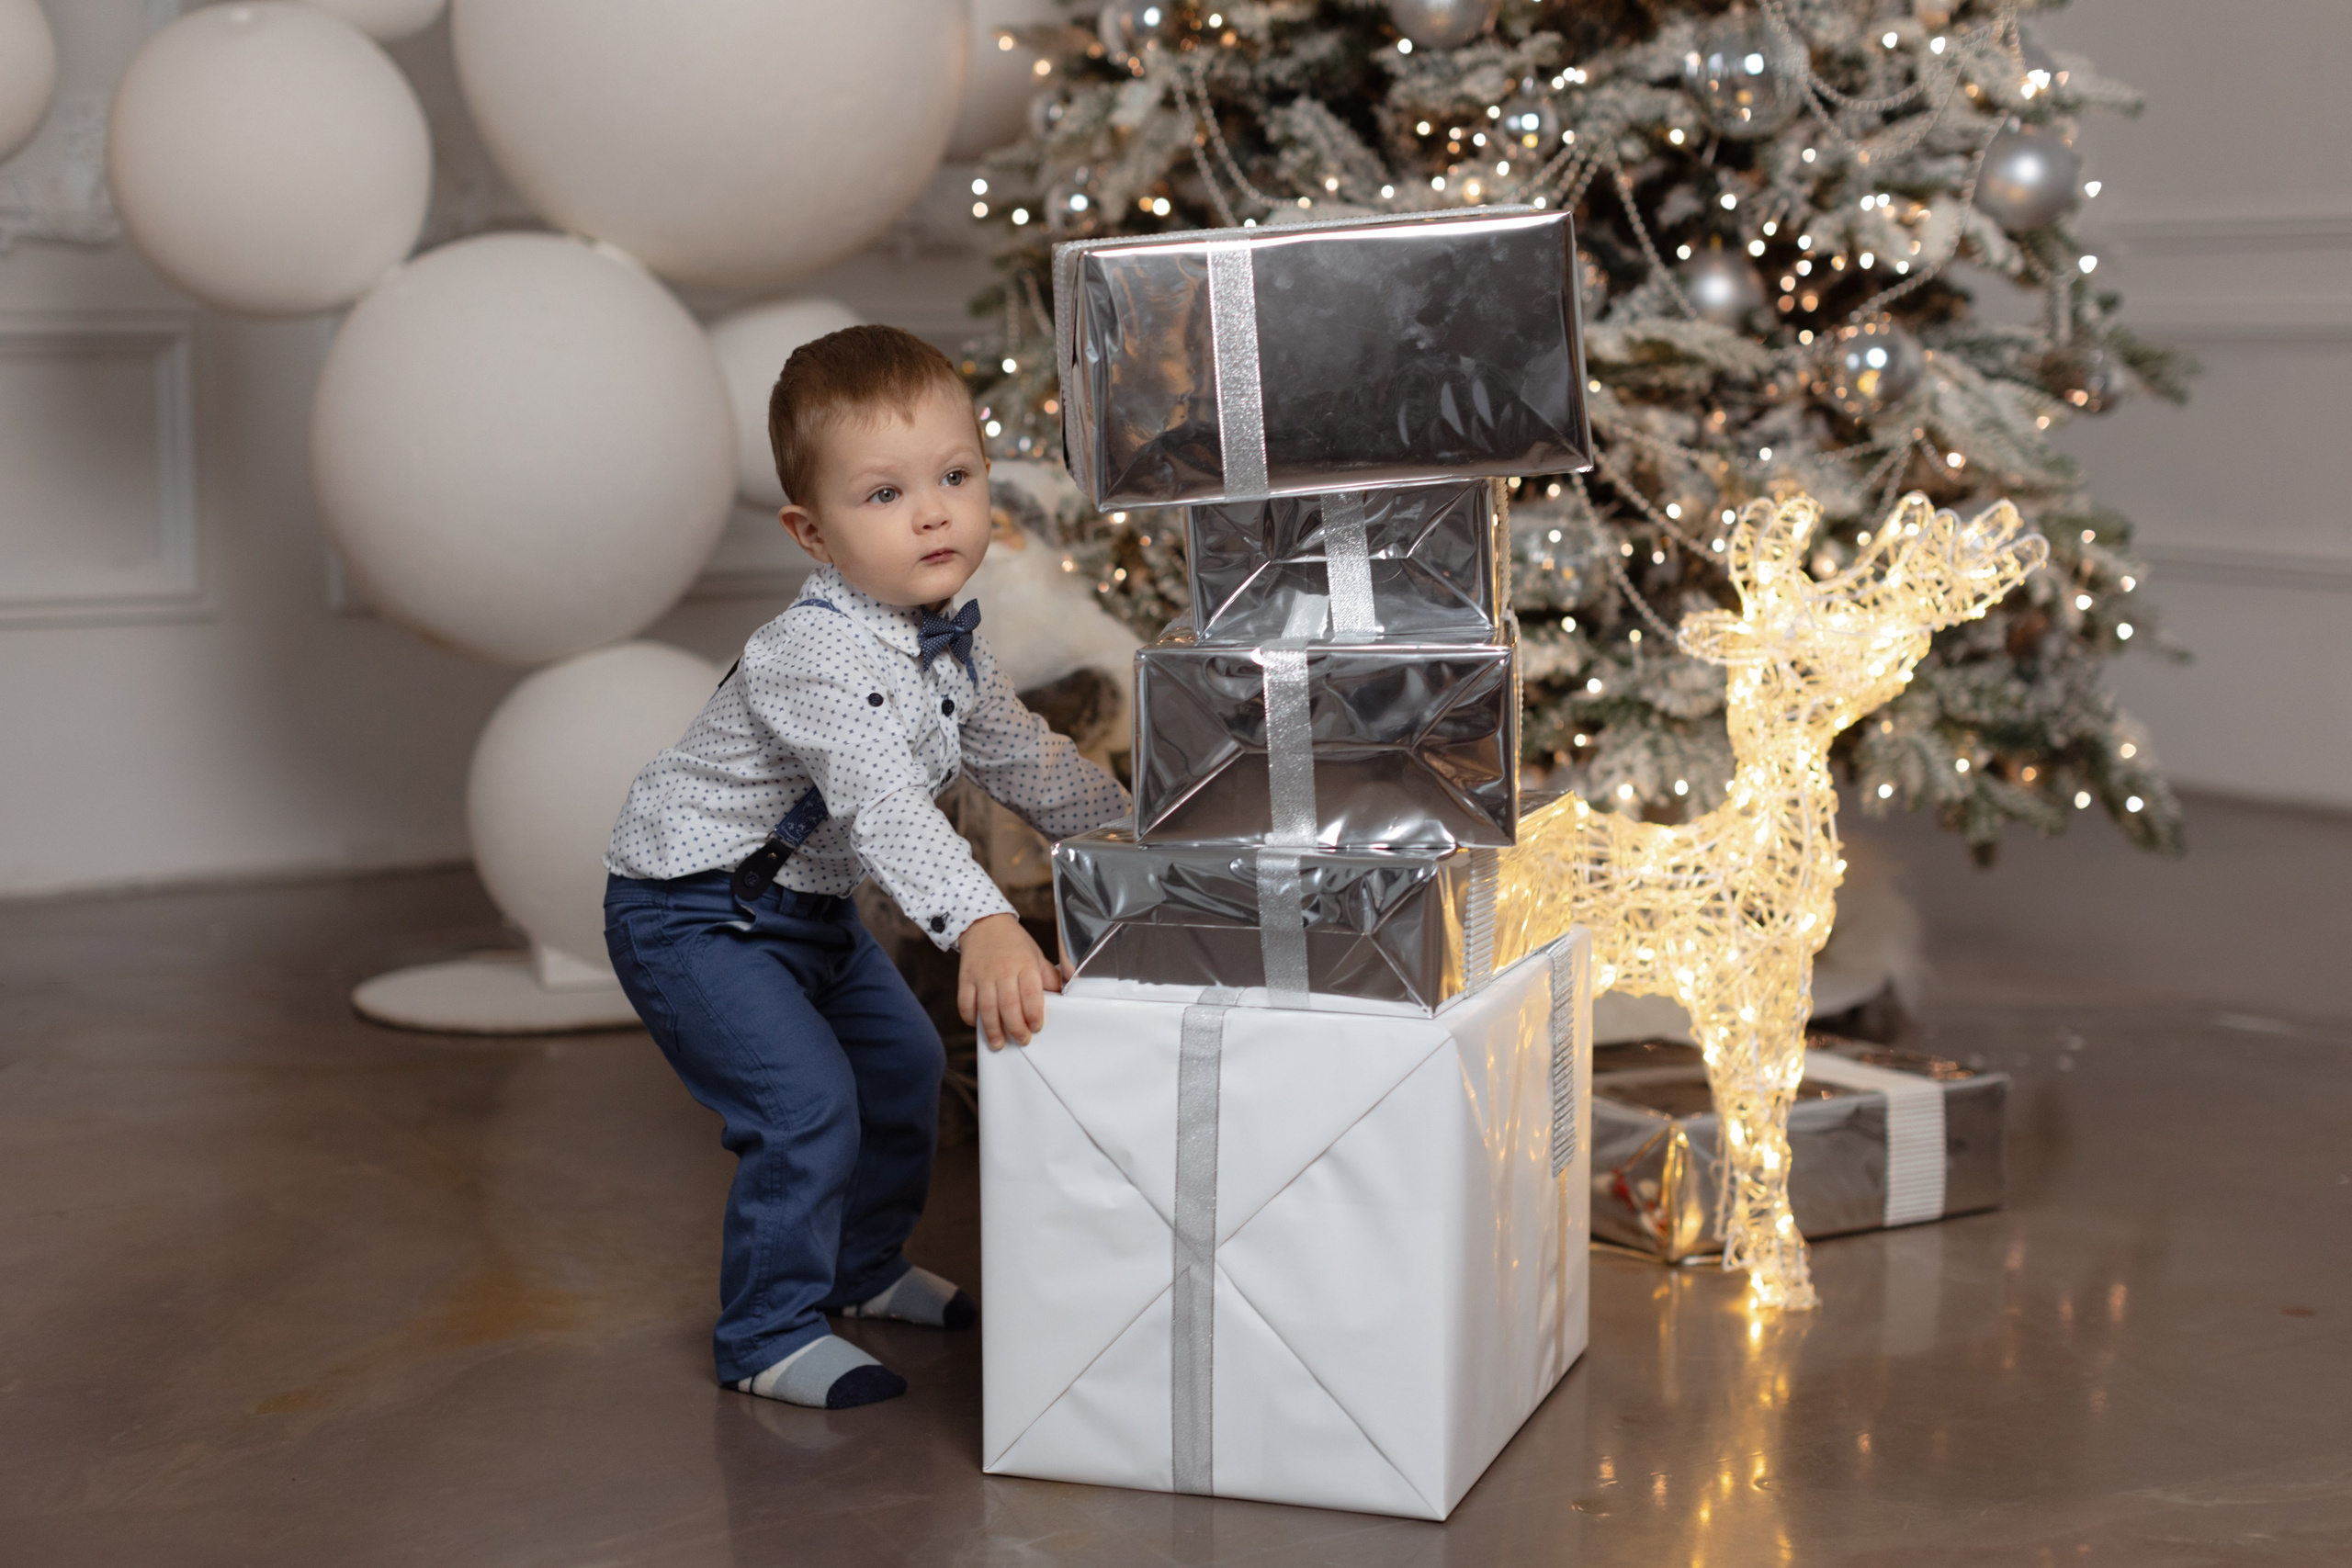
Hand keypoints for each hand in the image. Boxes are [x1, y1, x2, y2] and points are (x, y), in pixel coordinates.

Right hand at [957, 913, 1064, 1048]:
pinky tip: (977, 1026)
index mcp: (1025, 964)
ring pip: (986, 1007)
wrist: (984, 924)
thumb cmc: (1014, 944)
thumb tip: (1066, 995)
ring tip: (999, 1043)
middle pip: (1008, 1005)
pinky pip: (965, 1002)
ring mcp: (982, 975)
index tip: (1036, 1027)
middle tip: (1022, 1040)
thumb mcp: (1036, 955)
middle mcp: (1003, 970)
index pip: (1031, 993)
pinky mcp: (965, 978)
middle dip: (1015, 1027)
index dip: (1033, 1014)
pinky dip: (970, 1017)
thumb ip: (1049, 977)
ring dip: (992, 1029)